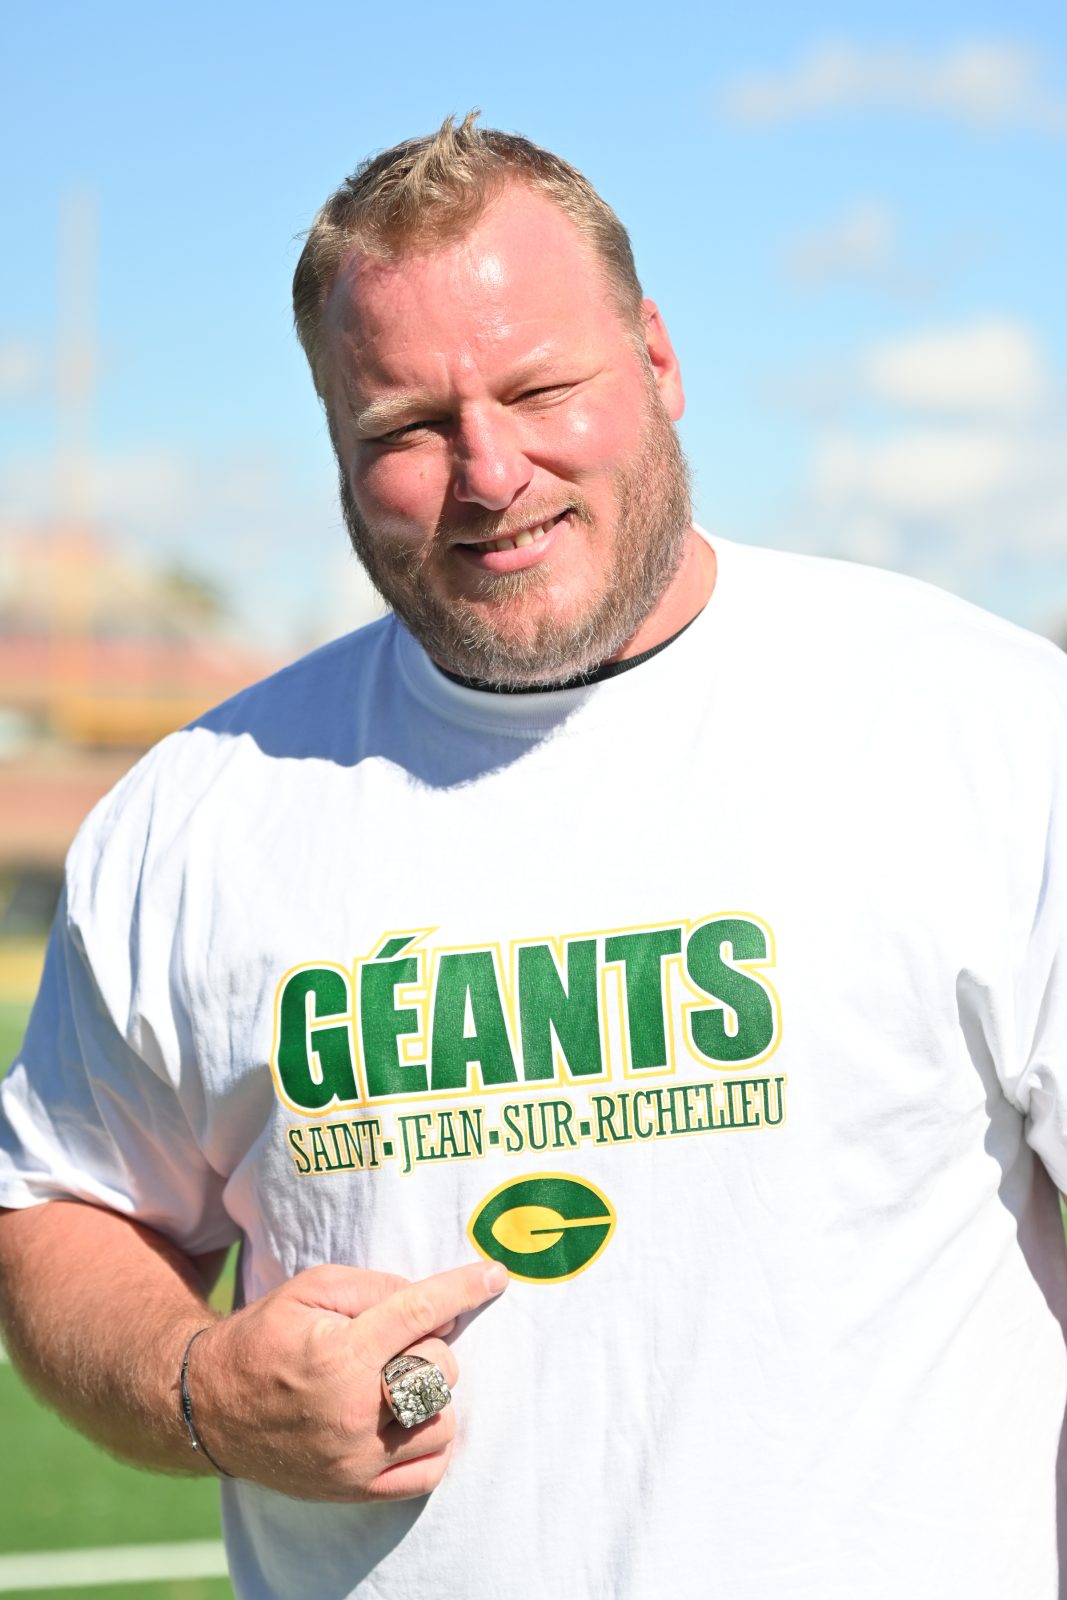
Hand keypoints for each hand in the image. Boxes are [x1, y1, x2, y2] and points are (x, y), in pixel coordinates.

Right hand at [184, 1260, 507, 1500]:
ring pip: (443, 1422)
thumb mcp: (309, 1289)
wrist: (209, 1408)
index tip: (494, 1275)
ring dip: (432, 1394)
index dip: (463, 1289)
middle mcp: (353, 1412)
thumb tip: (432, 1305)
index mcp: (341, 1355)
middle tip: (399, 1341)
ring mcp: (356, 1459)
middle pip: (440, 1370)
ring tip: (398, 1381)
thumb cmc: (264, 1337)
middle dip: (431, 1345)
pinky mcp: (355, 1489)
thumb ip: (374, 1287)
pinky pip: (428, 1471)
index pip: (421, 1314)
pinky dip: (430, 1441)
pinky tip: (408, 1418)